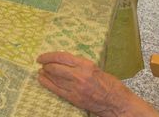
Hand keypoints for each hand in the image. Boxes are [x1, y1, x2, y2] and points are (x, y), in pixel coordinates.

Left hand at [36, 52, 157, 116]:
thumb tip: (62, 61)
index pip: (61, 57)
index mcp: (85, 65)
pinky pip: (56, 90)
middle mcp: (79, 75)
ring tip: (41, 71)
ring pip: (54, 78)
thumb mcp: (94, 67)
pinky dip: (47, 84)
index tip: (42, 56)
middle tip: (42, 64)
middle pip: (55, 68)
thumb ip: (78, 64)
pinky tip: (42, 80)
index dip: (48, 56)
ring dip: (45, 74)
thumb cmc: (109, 83)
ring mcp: (75, 88)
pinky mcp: (74, 99)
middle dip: (45, 65)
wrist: (117, 102)